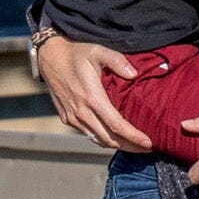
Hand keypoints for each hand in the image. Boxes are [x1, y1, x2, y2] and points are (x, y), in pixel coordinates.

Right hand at [39, 34, 149, 151]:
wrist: (50, 57)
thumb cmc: (76, 53)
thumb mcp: (98, 51)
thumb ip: (117, 61)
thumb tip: (134, 74)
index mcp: (92, 98)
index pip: (117, 125)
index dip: (134, 137)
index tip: (149, 143)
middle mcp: (81, 112)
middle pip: (110, 139)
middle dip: (130, 146)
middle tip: (148, 148)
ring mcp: (73, 118)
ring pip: (98, 140)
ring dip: (117, 145)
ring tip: (134, 146)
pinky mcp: (67, 119)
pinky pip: (89, 134)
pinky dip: (104, 139)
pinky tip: (115, 137)